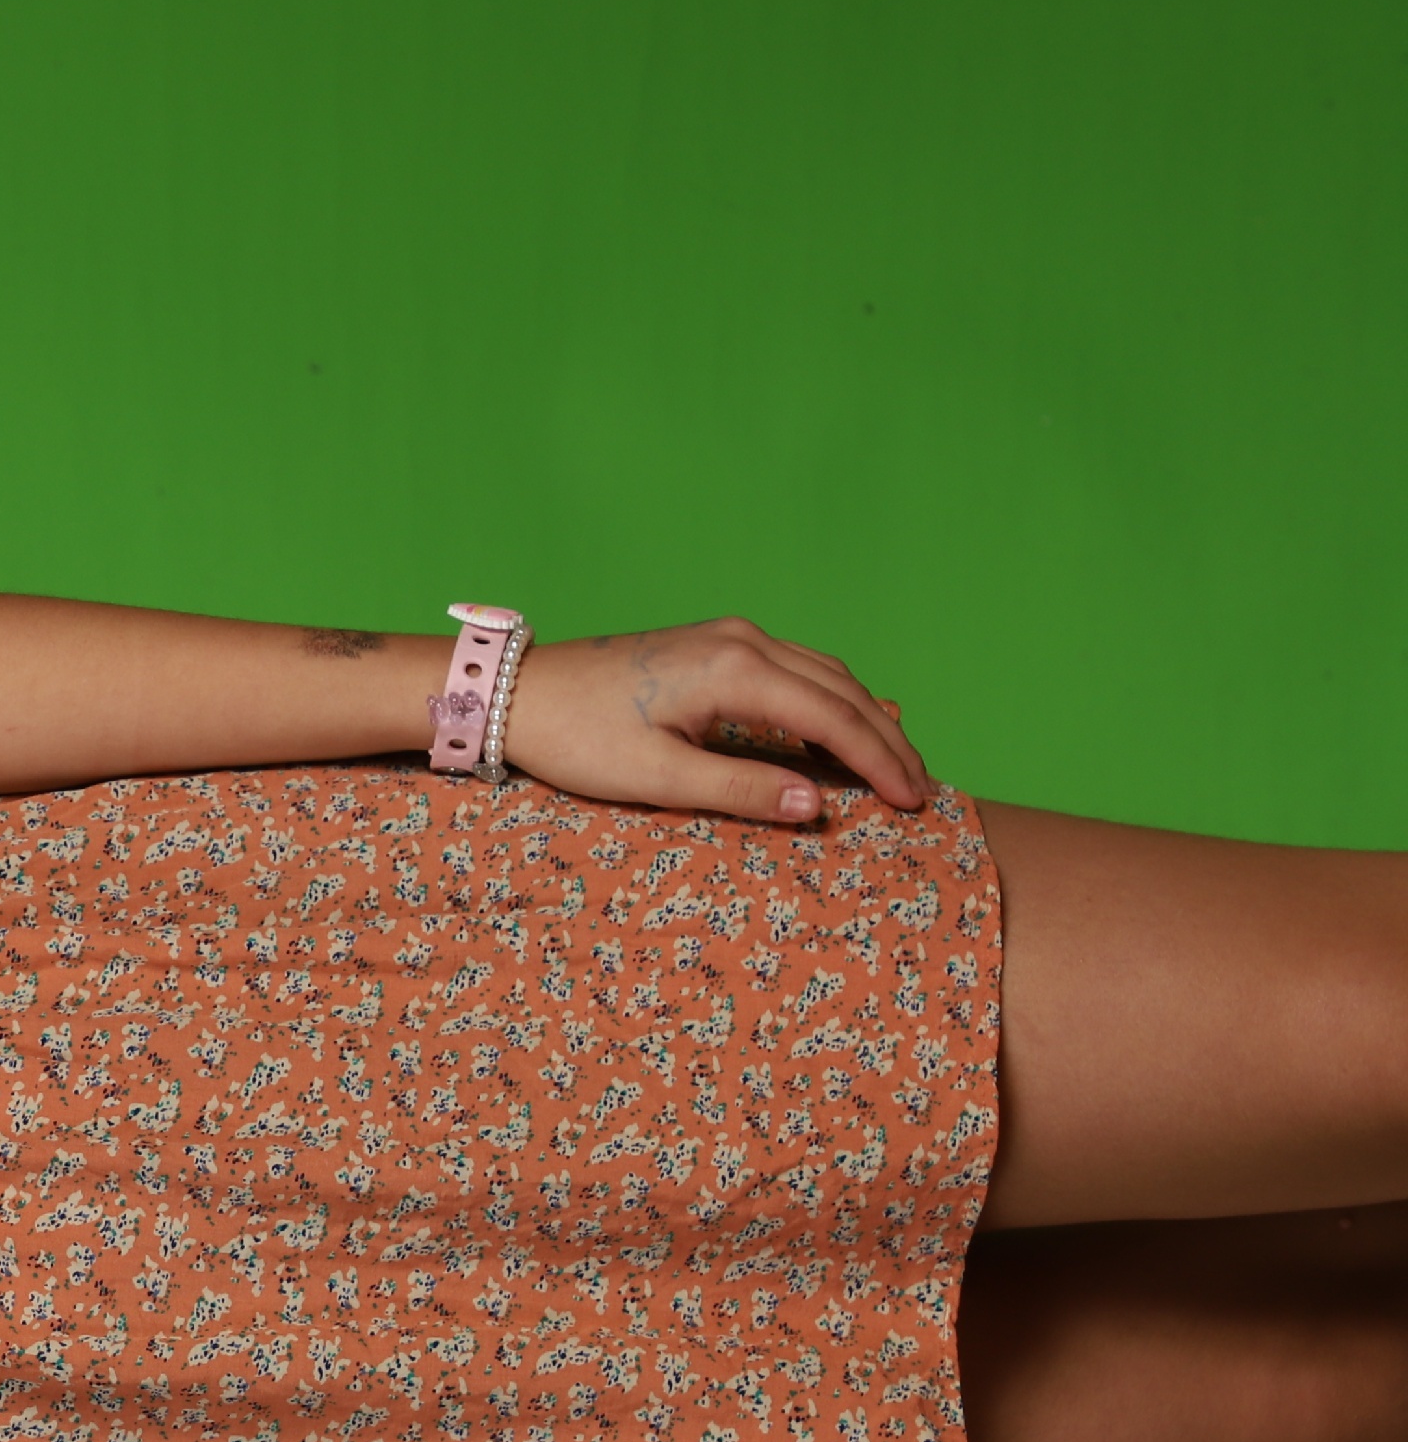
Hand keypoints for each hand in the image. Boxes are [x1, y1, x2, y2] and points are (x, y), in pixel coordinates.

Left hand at [499, 618, 929, 823]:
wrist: (519, 693)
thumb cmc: (576, 736)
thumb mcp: (657, 777)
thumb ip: (740, 789)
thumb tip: (814, 804)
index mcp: (735, 669)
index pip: (834, 717)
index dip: (880, 762)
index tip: (914, 802)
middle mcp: (743, 641)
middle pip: (841, 691)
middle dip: (886, 742)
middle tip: (922, 791)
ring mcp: (729, 638)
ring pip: (823, 676)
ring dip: (863, 720)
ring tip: (896, 767)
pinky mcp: (714, 647)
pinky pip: (794, 672)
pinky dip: (829, 704)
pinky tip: (843, 731)